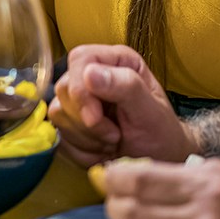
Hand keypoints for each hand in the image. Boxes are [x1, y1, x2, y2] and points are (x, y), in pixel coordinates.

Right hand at [48, 44, 197, 166]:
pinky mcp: (70, 122)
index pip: (80, 59)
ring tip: (112, 141)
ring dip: (86, 138)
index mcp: (116, 61)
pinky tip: (102, 150)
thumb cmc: (161, 133)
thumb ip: (126, 86)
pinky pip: (59, 134)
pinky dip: (81, 150)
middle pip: (65, 88)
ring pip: (58, 113)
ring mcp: (79, 99)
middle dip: (88, 121)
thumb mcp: (151, 111)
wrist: (158, 159)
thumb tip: (91, 73)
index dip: (81, 89)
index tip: (95, 117)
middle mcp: (94, 75)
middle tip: (115, 135)